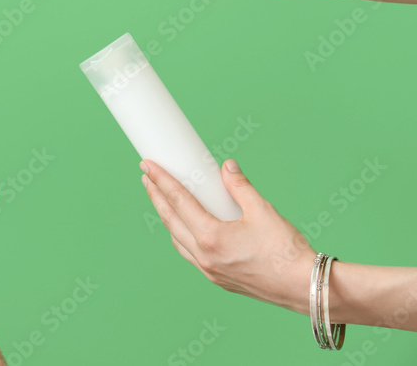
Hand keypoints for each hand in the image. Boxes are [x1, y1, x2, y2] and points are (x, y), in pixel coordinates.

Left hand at [141, 158, 315, 313]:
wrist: (305, 287)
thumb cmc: (286, 251)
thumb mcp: (263, 210)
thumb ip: (239, 186)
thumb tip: (226, 167)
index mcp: (211, 237)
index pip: (178, 201)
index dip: (161, 181)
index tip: (147, 166)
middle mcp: (204, 256)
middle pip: (170, 220)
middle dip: (156, 197)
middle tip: (147, 178)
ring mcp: (209, 270)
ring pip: (177, 240)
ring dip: (167, 218)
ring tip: (162, 200)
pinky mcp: (218, 279)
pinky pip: (190, 255)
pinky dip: (181, 237)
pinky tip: (185, 229)